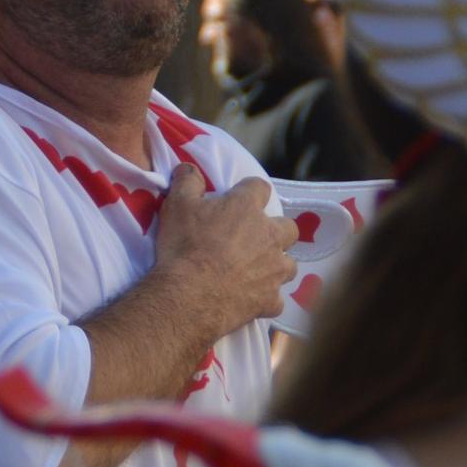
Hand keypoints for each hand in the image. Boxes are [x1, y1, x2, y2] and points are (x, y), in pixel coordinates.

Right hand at [156, 174, 297, 344]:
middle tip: (252, 238)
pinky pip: (276, 299)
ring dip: (276, 264)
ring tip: (256, 270)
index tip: (236, 198)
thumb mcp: (177, 205)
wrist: (190, 296)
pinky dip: (267, 297)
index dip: (248, 191)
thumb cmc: (184, 246)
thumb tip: (189, 167)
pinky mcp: (270, 299)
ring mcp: (274, 269)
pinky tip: (252, 298)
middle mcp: (269, 235)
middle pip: (288, 227)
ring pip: (289, 264)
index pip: (259, 188)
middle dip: (275, 230)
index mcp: (247, 208)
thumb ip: (187, 181)